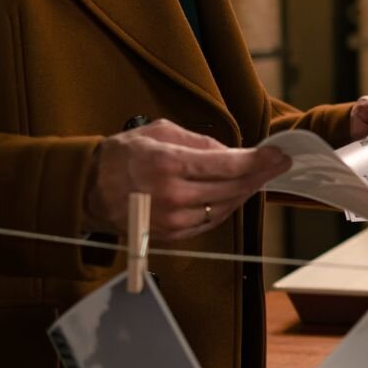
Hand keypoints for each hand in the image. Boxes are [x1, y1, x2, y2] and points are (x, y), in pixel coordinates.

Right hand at [83, 119, 290, 240]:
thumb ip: (200, 142)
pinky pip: (210, 222)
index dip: (259, 161)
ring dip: (245, 192)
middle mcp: (172, 194)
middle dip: (260, 175)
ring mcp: (172, 219)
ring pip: (225, 207)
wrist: (88, 188)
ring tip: (258, 177)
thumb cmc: (123, 156)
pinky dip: (225, 208)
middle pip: (232, 188)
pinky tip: (234, 195)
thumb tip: (233, 152)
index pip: (228, 165)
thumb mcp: (160, 132)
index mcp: (169, 163)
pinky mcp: (170, 235)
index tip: (279, 155)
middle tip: (278, 165)